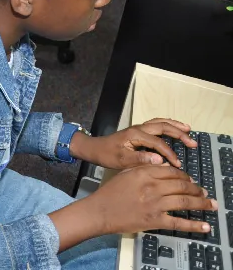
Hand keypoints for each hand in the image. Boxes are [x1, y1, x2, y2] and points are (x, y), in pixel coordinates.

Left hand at [70, 119, 194, 169]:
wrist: (95, 149)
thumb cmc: (107, 155)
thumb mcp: (122, 160)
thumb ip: (140, 159)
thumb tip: (160, 159)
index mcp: (136, 135)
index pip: (158, 143)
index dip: (170, 153)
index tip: (178, 165)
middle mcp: (139, 128)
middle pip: (163, 127)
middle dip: (179, 134)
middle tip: (192, 142)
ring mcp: (139, 128)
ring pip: (160, 122)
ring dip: (175, 125)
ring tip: (188, 129)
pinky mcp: (139, 130)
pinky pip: (156, 124)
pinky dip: (167, 124)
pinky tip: (175, 127)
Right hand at [70, 164, 215, 237]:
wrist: (100, 211)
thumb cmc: (110, 192)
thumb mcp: (126, 174)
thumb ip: (144, 168)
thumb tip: (165, 167)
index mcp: (144, 174)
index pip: (172, 172)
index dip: (185, 176)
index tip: (190, 180)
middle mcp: (152, 188)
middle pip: (182, 186)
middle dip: (196, 189)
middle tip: (204, 192)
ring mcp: (155, 205)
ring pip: (184, 202)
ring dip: (201, 203)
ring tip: (210, 204)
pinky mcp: (155, 220)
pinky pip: (179, 223)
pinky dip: (194, 225)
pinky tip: (204, 225)